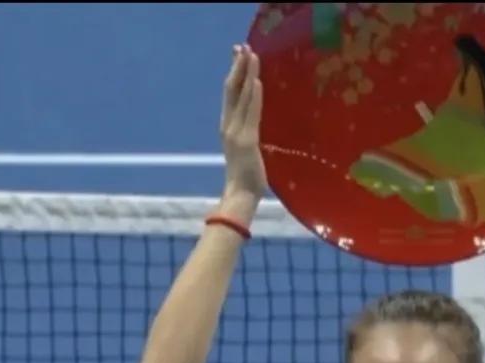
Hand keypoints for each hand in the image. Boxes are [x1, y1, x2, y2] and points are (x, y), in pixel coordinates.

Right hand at [218, 44, 266, 217]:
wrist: (240, 195)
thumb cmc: (247, 177)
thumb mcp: (247, 150)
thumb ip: (248, 135)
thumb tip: (254, 126)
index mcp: (228, 127)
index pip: (231, 95)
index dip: (234, 74)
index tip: (239, 55)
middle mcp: (228, 125)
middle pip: (231, 89)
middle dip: (237, 66)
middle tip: (242, 45)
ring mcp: (236, 131)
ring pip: (240, 95)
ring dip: (246, 73)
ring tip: (251, 54)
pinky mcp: (246, 139)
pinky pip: (251, 112)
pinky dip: (253, 95)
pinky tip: (257, 80)